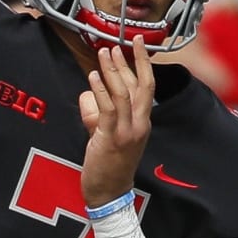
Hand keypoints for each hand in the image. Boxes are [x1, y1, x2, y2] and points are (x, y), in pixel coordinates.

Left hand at [78, 38, 154, 207]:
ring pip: (123, 94)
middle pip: (139, 85)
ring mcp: (127, 132)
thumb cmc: (109, 165)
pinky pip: (108, 109)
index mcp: (142, 122)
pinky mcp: (111, 138)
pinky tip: (93, 76)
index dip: (144, 63)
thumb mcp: (108, 134)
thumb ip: (101, 113)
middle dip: (129, 61)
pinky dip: (100, 90)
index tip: (138, 44)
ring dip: (113, 71)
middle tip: (118, 43)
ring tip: (104, 53)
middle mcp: (139, 124)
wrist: (109, 194)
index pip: (147, 86)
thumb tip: (90, 94)